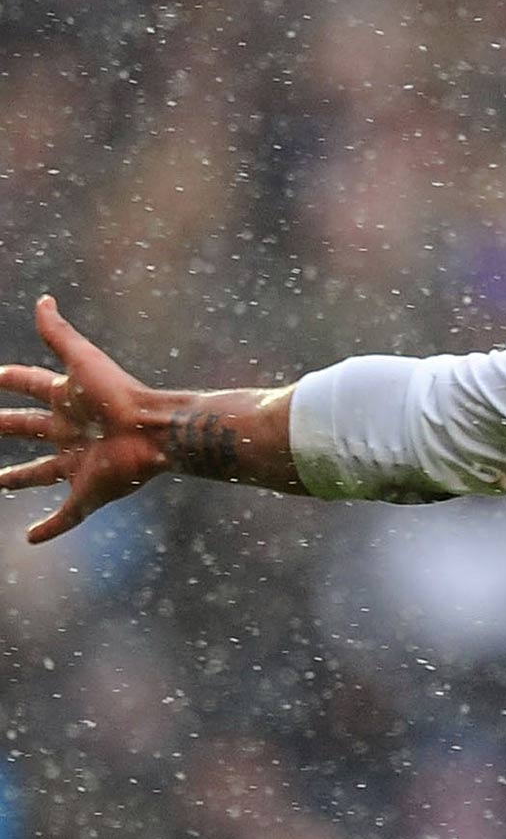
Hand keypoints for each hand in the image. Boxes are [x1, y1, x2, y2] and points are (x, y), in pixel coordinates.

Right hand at [0, 296, 168, 543]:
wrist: (157, 431)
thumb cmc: (120, 394)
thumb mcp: (82, 361)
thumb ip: (59, 333)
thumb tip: (44, 299)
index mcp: (66, 400)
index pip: (29, 385)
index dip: (9, 379)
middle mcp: (68, 431)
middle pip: (26, 429)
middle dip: (2, 427)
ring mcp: (78, 463)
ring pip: (39, 474)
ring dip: (17, 479)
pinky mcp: (88, 492)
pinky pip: (65, 515)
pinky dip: (49, 528)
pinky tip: (31, 539)